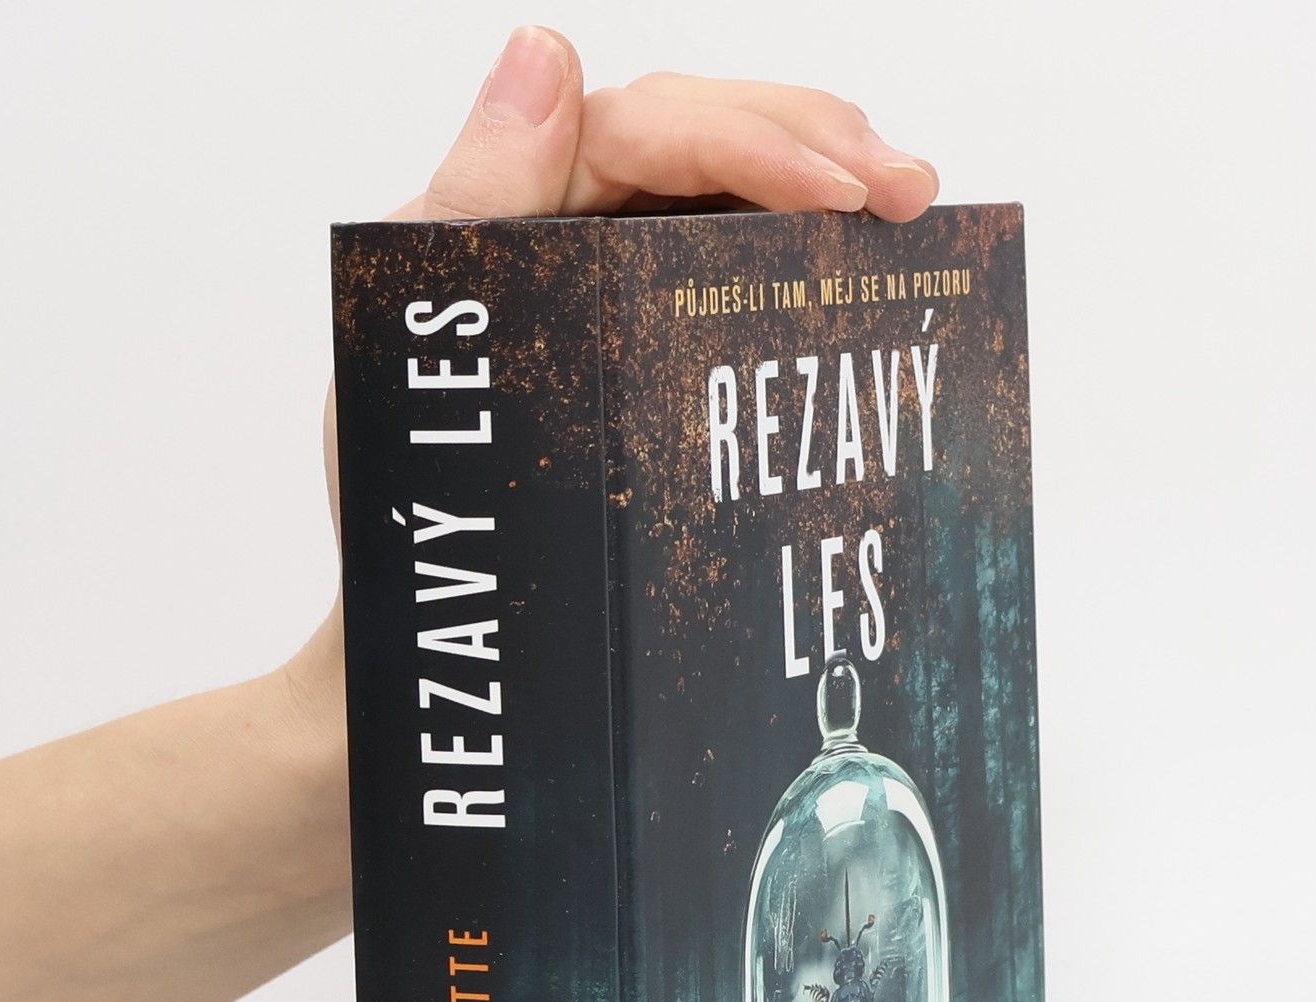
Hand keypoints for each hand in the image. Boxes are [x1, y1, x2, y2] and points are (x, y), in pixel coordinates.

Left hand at [282, 27, 940, 766]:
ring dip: (833, 193)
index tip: (846, 191)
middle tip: (913, 193)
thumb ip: (476, 197)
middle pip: (715, 139)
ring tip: (910, 216)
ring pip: (741, 202)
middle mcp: (578, 228)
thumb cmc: (402, 498)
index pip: (654, 125)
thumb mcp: (421, 339)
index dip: (759, 138)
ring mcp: (624, 291)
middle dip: (822, 146)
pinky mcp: (657, 354)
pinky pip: (738, 287)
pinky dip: (807, 277)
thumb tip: (545, 52)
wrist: (432, 629)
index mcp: (521, 202)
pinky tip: (863, 293)